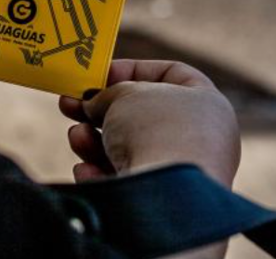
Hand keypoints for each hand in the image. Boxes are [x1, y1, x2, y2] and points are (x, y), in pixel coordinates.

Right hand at [58, 60, 239, 186]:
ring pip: (128, 151)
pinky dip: (101, 174)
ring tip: (77, 136)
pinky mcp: (160, 204)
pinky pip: (126, 182)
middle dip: (101, 110)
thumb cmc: (154, 131)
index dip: (132, 70)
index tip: (98, 74)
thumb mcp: (124, 95)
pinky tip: (86, 171)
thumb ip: (107, 94)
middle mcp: (200, 139)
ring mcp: (182, 175)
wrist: (168, 197)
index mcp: (206, 103)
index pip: (171, 74)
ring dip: (94, 142)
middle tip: (69, 104)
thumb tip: (93, 106)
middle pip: (141, 116)